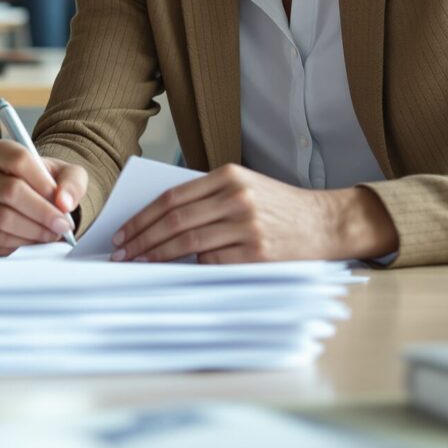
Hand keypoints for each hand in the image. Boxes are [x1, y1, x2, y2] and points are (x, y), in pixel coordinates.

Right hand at [0, 139, 85, 256]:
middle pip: (10, 192)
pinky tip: (33, 240)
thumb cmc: (47, 183)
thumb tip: (64, 202)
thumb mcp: (68, 175)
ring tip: (51, 233)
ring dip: (34, 231)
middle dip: (42, 213)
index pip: (18, 160)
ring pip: (2, 219)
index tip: (62, 202)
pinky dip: (20, 244)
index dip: (43, 183)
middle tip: (62, 225)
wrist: (34, 200)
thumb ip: (72, 183)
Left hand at [110, 164, 396, 263]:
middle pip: (174, 221)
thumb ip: (207, 199)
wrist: (326, 222)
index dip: (142, 218)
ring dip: (158, 255)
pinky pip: (212, 261)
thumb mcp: (245, 187)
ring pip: (188, 243)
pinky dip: (192, 266)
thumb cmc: (279, 207)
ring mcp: (247, 226)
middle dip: (142, 239)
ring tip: (139, 263)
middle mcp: (237, 198)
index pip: (172, 198)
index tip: (123, 232)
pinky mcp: (257, 253)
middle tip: (122, 253)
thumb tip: (157, 221)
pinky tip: (177, 270)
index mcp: (229, 176)